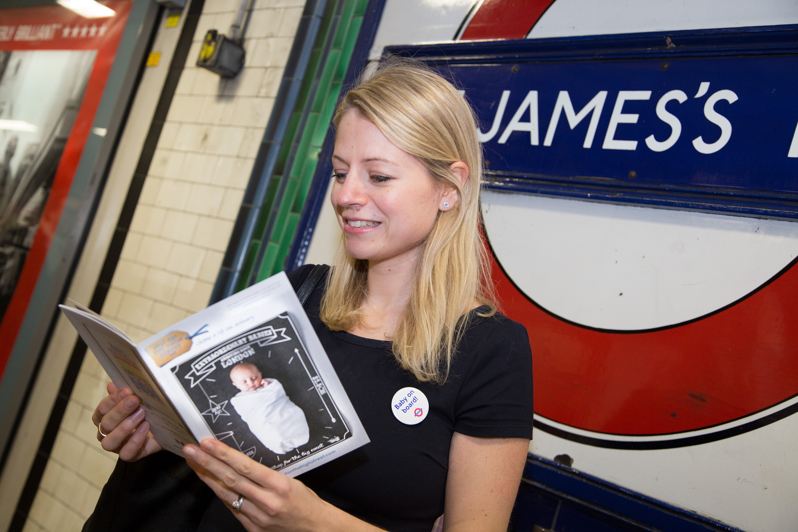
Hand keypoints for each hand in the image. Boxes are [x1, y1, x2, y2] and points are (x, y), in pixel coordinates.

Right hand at [91, 382, 161, 460]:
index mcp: (106, 418)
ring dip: (124, 427)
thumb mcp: (140, 397)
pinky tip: (146, 427)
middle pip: (105, 424)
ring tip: (141, 414)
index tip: (127, 390)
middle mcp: (108, 433)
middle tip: (135, 400)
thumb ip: (125, 393)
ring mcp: (118, 446)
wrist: (168, 425)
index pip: (101, 410)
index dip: (112, 400)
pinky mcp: (131, 455)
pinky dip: (135, 440)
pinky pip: (126, 453)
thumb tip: (112, 384)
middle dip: (120, 411)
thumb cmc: (148, 409)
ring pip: (109, 442)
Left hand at [184, 439, 379, 530]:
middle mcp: (266, 502)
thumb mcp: (290, 480)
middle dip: (207, 463)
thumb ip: (265, 474)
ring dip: (208, 478)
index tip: (207, 442)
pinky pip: (232, 508)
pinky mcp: (252, 529)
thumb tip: (239, 462)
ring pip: (226, 495)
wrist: (316, 528)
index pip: (244, 467)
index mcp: (279, 486)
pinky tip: (210, 482)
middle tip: (190, 449)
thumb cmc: (306, 501)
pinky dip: (220, 494)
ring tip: (194, 463)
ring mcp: (257, 518)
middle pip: (230, 479)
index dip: (223, 454)